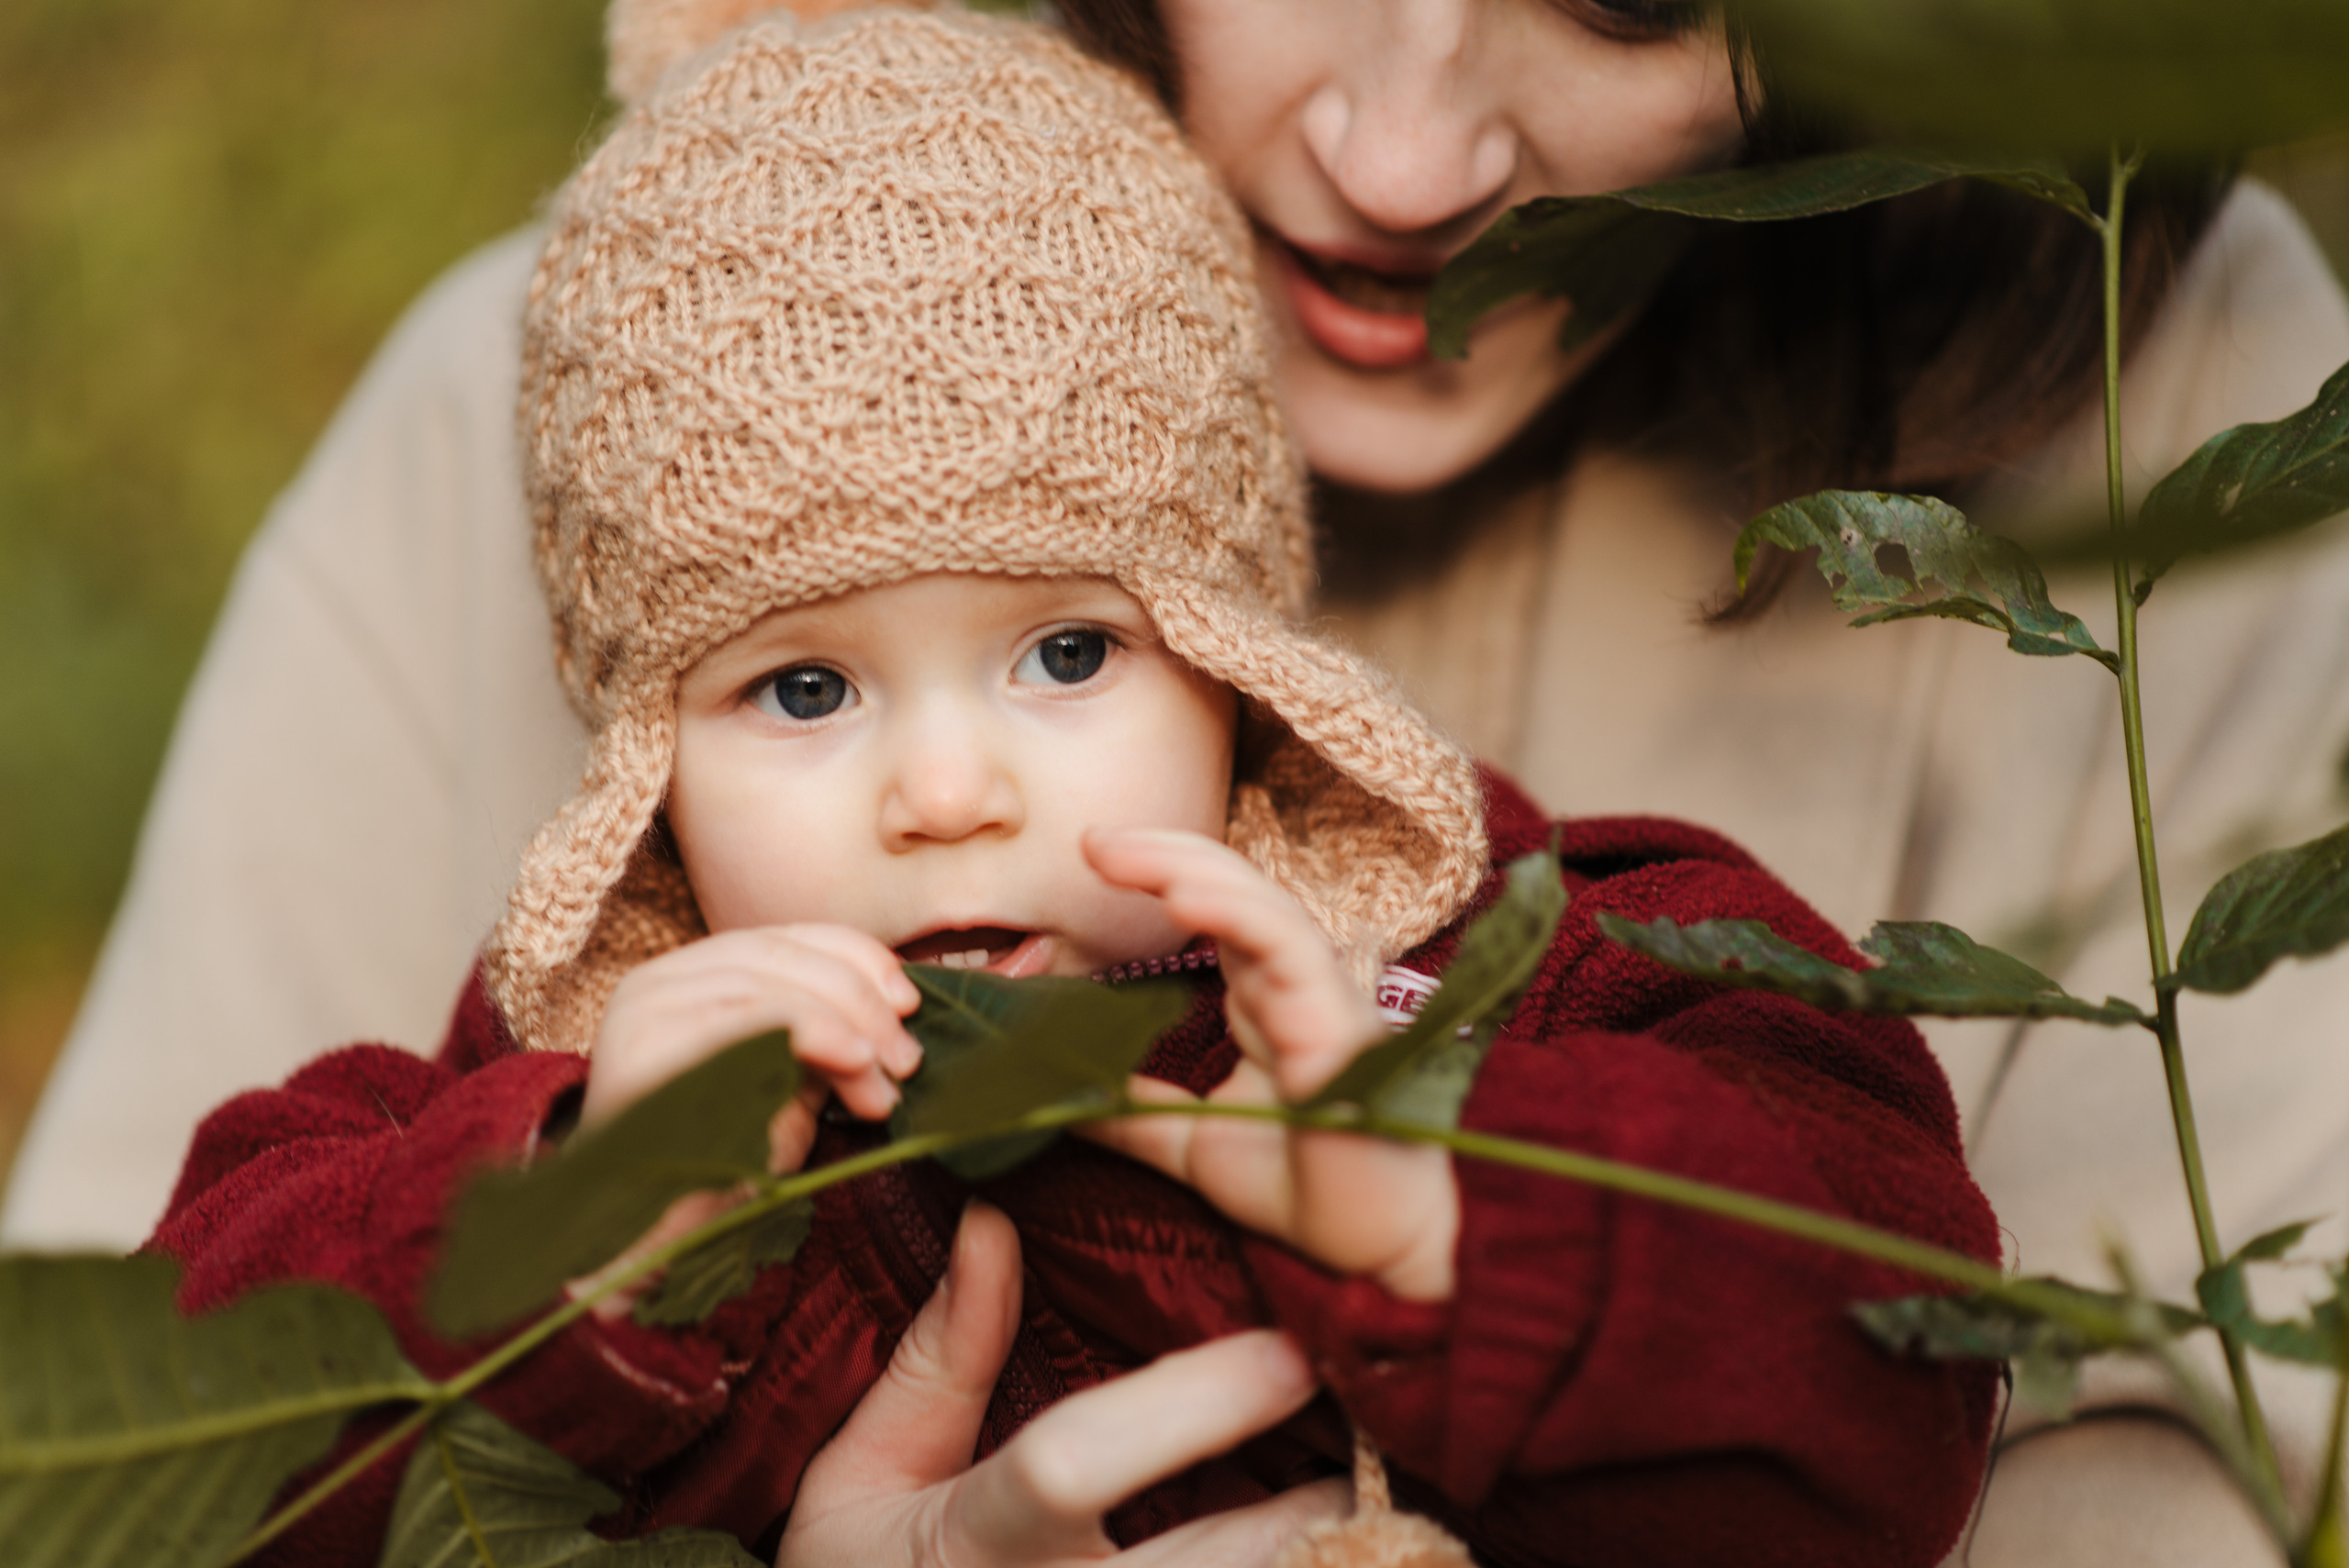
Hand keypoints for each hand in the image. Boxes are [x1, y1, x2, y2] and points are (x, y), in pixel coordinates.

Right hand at [570, 925, 921, 1317]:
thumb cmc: (721, 1170)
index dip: (858, 959)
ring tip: (886, 1086)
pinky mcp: (643, 1045)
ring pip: (775, 982)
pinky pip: (750, 1016)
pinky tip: (857, 1066)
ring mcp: (645, 1008)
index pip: (787, 939)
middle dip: (864, 1001)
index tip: (911, 1001)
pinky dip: (818, 1033)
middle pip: (786, 956)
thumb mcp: (787, 1083)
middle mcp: (659, 980)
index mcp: (691, 977)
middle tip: (908, 1059)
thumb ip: (827, 1037)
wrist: (645, 1243)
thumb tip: (898, 1008)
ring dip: (851, 1029)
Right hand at [778, 1203, 1344, 1567]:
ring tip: (1381, 1487)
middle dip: (1319, 1509)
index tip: (1289, 1350)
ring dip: (1335, 1556)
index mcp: (972, 1545)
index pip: (1072, 1468)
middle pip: (1216, 1566)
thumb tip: (994, 1223)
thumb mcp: (863, 1478)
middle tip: (1383, 1431)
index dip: (1189, 1409)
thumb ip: (937, 1361)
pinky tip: (1344, 1547)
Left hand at [1078, 828, 1458, 1301]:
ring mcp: (1322, 998)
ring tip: (1122, 854)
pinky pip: (1291, 951)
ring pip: (1262, 907)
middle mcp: (1295, 984)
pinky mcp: (1340, 1025)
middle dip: (1162, 854)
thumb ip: (1131, 1113)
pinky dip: (1237, 916)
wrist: (1376, 1256)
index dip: (1158, 873)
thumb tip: (1054, 1093)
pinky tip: (1185, 897)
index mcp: (1265, 998)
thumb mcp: (1188, 1144)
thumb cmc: (1307, 1189)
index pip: (1213, 910)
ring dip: (1191, 871)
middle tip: (1091, 838)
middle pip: (1233, 889)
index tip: (1090, 854)